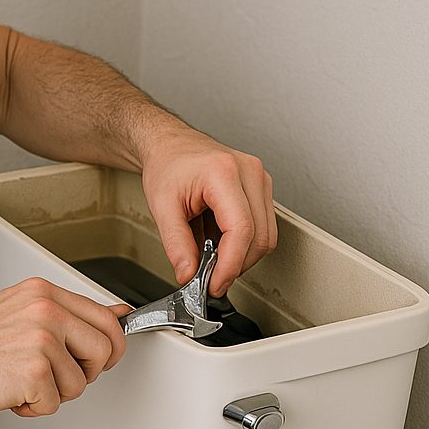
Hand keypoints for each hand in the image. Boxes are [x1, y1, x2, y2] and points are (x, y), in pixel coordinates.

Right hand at [0, 278, 130, 418]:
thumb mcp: (22, 314)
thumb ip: (68, 313)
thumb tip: (116, 314)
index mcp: (42, 292)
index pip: (104, 316)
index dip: (111, 345)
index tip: (102, 358)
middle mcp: (44, 310)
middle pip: (105, 348)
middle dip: (88, 371)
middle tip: (60, 377)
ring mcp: (41, 339)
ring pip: (82, 381)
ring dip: (55, 393)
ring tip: (24, 382)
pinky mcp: (34, 371)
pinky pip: (57, 402)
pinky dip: (35, 408)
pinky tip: (14, 393)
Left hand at [139, 124, 277, 296]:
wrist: (171, 145)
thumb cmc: (167, 164)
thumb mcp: (161, 207)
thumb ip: (176, 244)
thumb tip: (189, 274)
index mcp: (223, 172)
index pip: (241, 230)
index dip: (231, 265)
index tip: (215, 284)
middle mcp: (249, 172)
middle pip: (260, 237)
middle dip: (236, 265)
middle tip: (209, 278)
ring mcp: (260, 179)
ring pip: (266, 236)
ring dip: (241, 256)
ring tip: (211, 256)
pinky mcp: (261, 188)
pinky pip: (263, 226)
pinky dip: (243, 243)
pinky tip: (220, 242)